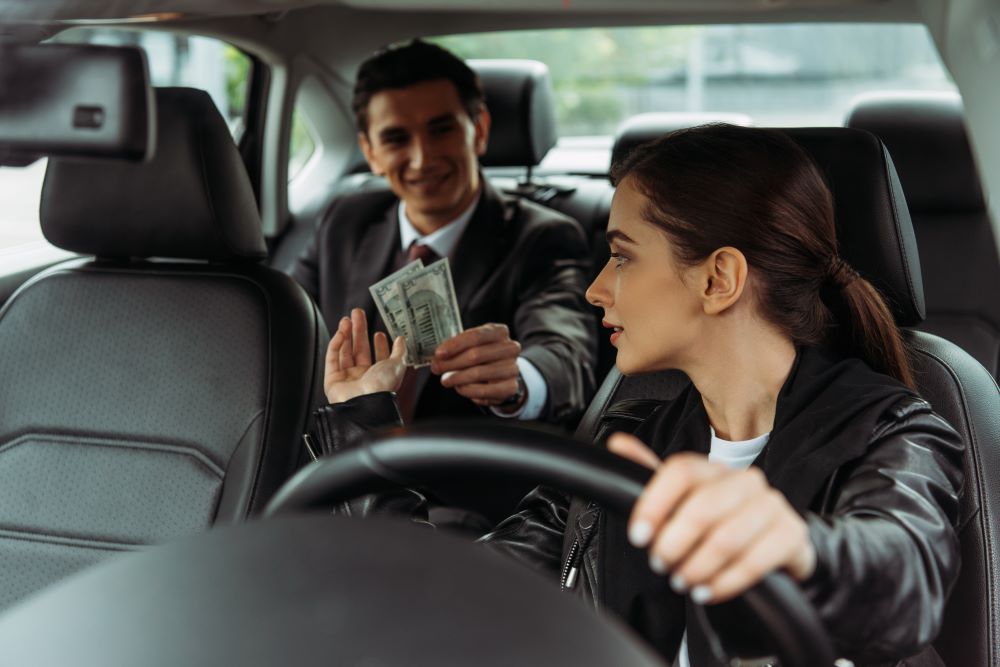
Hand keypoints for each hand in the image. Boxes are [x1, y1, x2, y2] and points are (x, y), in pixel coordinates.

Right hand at [324, 308, 405, 403]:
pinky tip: (341, 332)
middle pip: (359, 349)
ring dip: (345, 334)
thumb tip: (401, 340)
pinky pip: (332, 358)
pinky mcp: (332, 379)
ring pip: (344, 351)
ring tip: (347, 319)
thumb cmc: (382, 387)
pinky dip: (336, 344)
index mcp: (379, 376)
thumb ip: (399, 351)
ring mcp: (347, 378)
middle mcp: (363, 378)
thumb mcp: (397, 365)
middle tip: (357, 314)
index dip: (379, 344)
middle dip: (358, 331)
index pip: (378, 357)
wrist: (365, 403)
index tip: (379, 333)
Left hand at [430, 323, 523, 409]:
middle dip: (452, 363)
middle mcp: (510, 348)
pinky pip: (484, 390)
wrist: (501, 375)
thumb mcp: (471, 345)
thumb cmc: (482, 356)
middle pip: (476, 354)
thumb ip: (456, 348)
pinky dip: (467, 390)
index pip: (475, 336)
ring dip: (457, 378)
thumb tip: (438, 358)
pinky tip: (460, 387)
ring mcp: (513, 368)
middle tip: (437, 368)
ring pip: (478, 373)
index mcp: (500, 332)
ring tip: (446, 380)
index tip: (439, 354)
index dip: (455, 345)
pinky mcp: (511, 387)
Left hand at [608, 433, 815, 604]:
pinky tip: (707, 592)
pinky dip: (724, 583)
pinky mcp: (791, 535)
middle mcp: (745, 481)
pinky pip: (754, 562)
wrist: (775, 546)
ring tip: (682, 581)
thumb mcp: (684, 501)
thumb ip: (651, 475)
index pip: (681, 472)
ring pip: (726, 538)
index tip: (638, 535)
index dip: (655, 503)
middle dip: (674, 543)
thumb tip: (618, 443)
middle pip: (702, 508)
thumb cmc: (721, 522)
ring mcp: (771, 506)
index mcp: (714, 469)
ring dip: (697, 566)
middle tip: (660, 564)